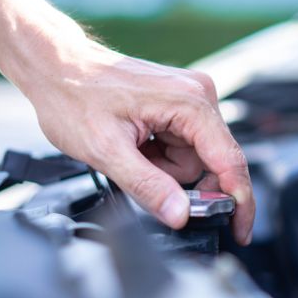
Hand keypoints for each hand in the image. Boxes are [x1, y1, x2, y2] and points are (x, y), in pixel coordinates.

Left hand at [16, 39, 253, 243]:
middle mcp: (198, 95)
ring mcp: (190, 98)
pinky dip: (159, 156)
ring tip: (130, 153)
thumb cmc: (73, 96)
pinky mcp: (180, 105)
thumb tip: (180, 214)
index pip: (230, 161)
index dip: (239, 201)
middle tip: (140, 173)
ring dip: (164, 169)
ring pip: (194, 160)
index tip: (241, 230)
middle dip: (178, 180)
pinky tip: (135, 145)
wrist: (56, 67)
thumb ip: (148, 186)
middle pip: (210, 164)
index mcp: (189, 102)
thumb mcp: (106, 151)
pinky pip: (183, 147)